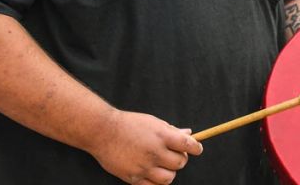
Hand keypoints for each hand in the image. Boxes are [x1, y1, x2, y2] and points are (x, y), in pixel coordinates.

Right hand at [88, 110, 202, 184]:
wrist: (102, 131)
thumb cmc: (129, 124)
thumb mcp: (153, 122)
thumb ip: (171, 130)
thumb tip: (189, 133)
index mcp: (162, 136)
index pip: (189, 145)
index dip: (196, 148)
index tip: (197, 149)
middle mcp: (155, 152)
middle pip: (180, 163)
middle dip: (180, 159)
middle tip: (173, 154)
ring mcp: (144, 166)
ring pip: (168, 178)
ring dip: (169, 172)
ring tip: (162, 165)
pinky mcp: (133, 178)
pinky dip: (155, 182)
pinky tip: (152, 173)